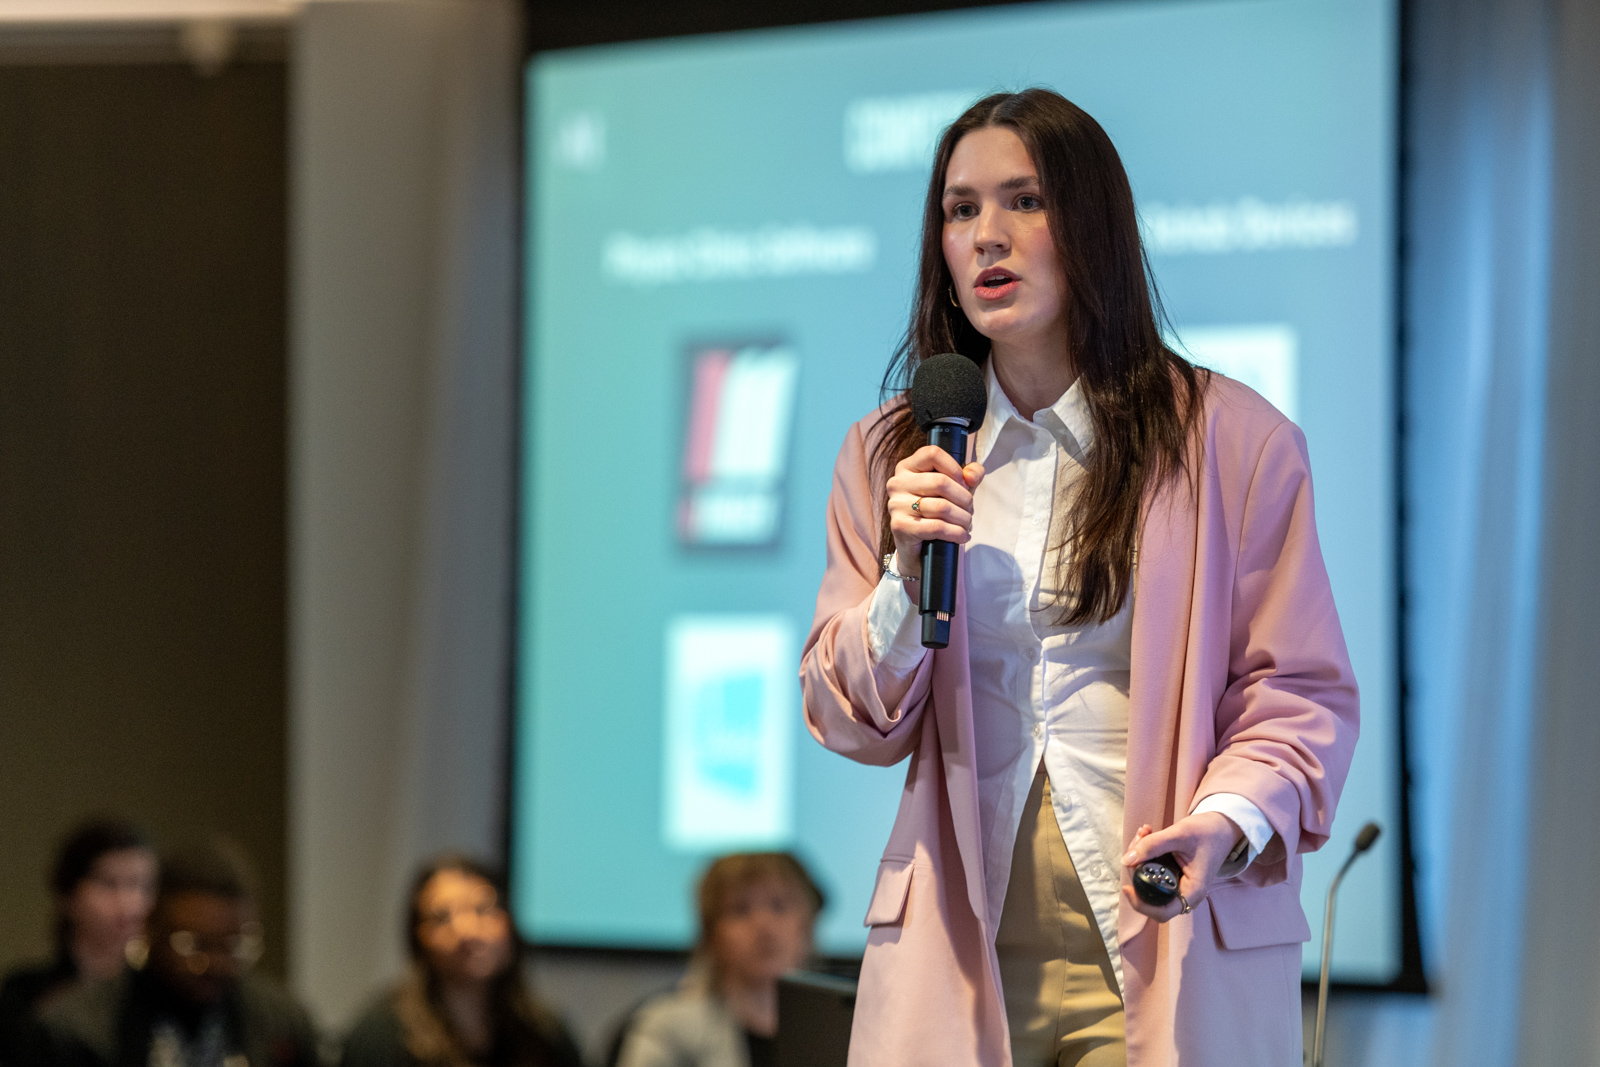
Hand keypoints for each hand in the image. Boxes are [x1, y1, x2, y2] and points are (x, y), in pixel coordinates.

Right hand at [885, 446, 984, 578]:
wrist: (918, 549)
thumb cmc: (936, 513)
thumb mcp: (955, 489)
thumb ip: (969, 475)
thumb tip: (971, 476)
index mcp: (907, 467)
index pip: (932, 454)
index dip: (955, 468)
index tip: (964, 484)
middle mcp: (897, 483)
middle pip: (941, 482)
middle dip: (964, 499)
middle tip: (970, 510)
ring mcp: (896, 505)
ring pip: (942, 507)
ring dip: (963, 518)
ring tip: (967, 524)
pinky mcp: (900, 526)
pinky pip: (936, 527)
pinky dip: (956, 533)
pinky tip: (962, 536)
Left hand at [1120, 811, 1241, 921]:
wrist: (1221, 826)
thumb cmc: (1208, 832)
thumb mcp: (1181, 834)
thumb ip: (1154, 845)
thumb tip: (1126, 860)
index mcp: (1192, 891)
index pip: (1162, 911)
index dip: (1140, 904)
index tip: (1127, 887)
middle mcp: (1184, 892)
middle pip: (1150, 893)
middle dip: (1137, 868)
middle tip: (1138, 841)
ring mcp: (1177, 883)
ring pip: (1148, 878)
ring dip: (1139, 855)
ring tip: (1144, 832)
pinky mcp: (1172, 873)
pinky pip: (1152, 868)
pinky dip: (1145, 852)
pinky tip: (1147, 833)